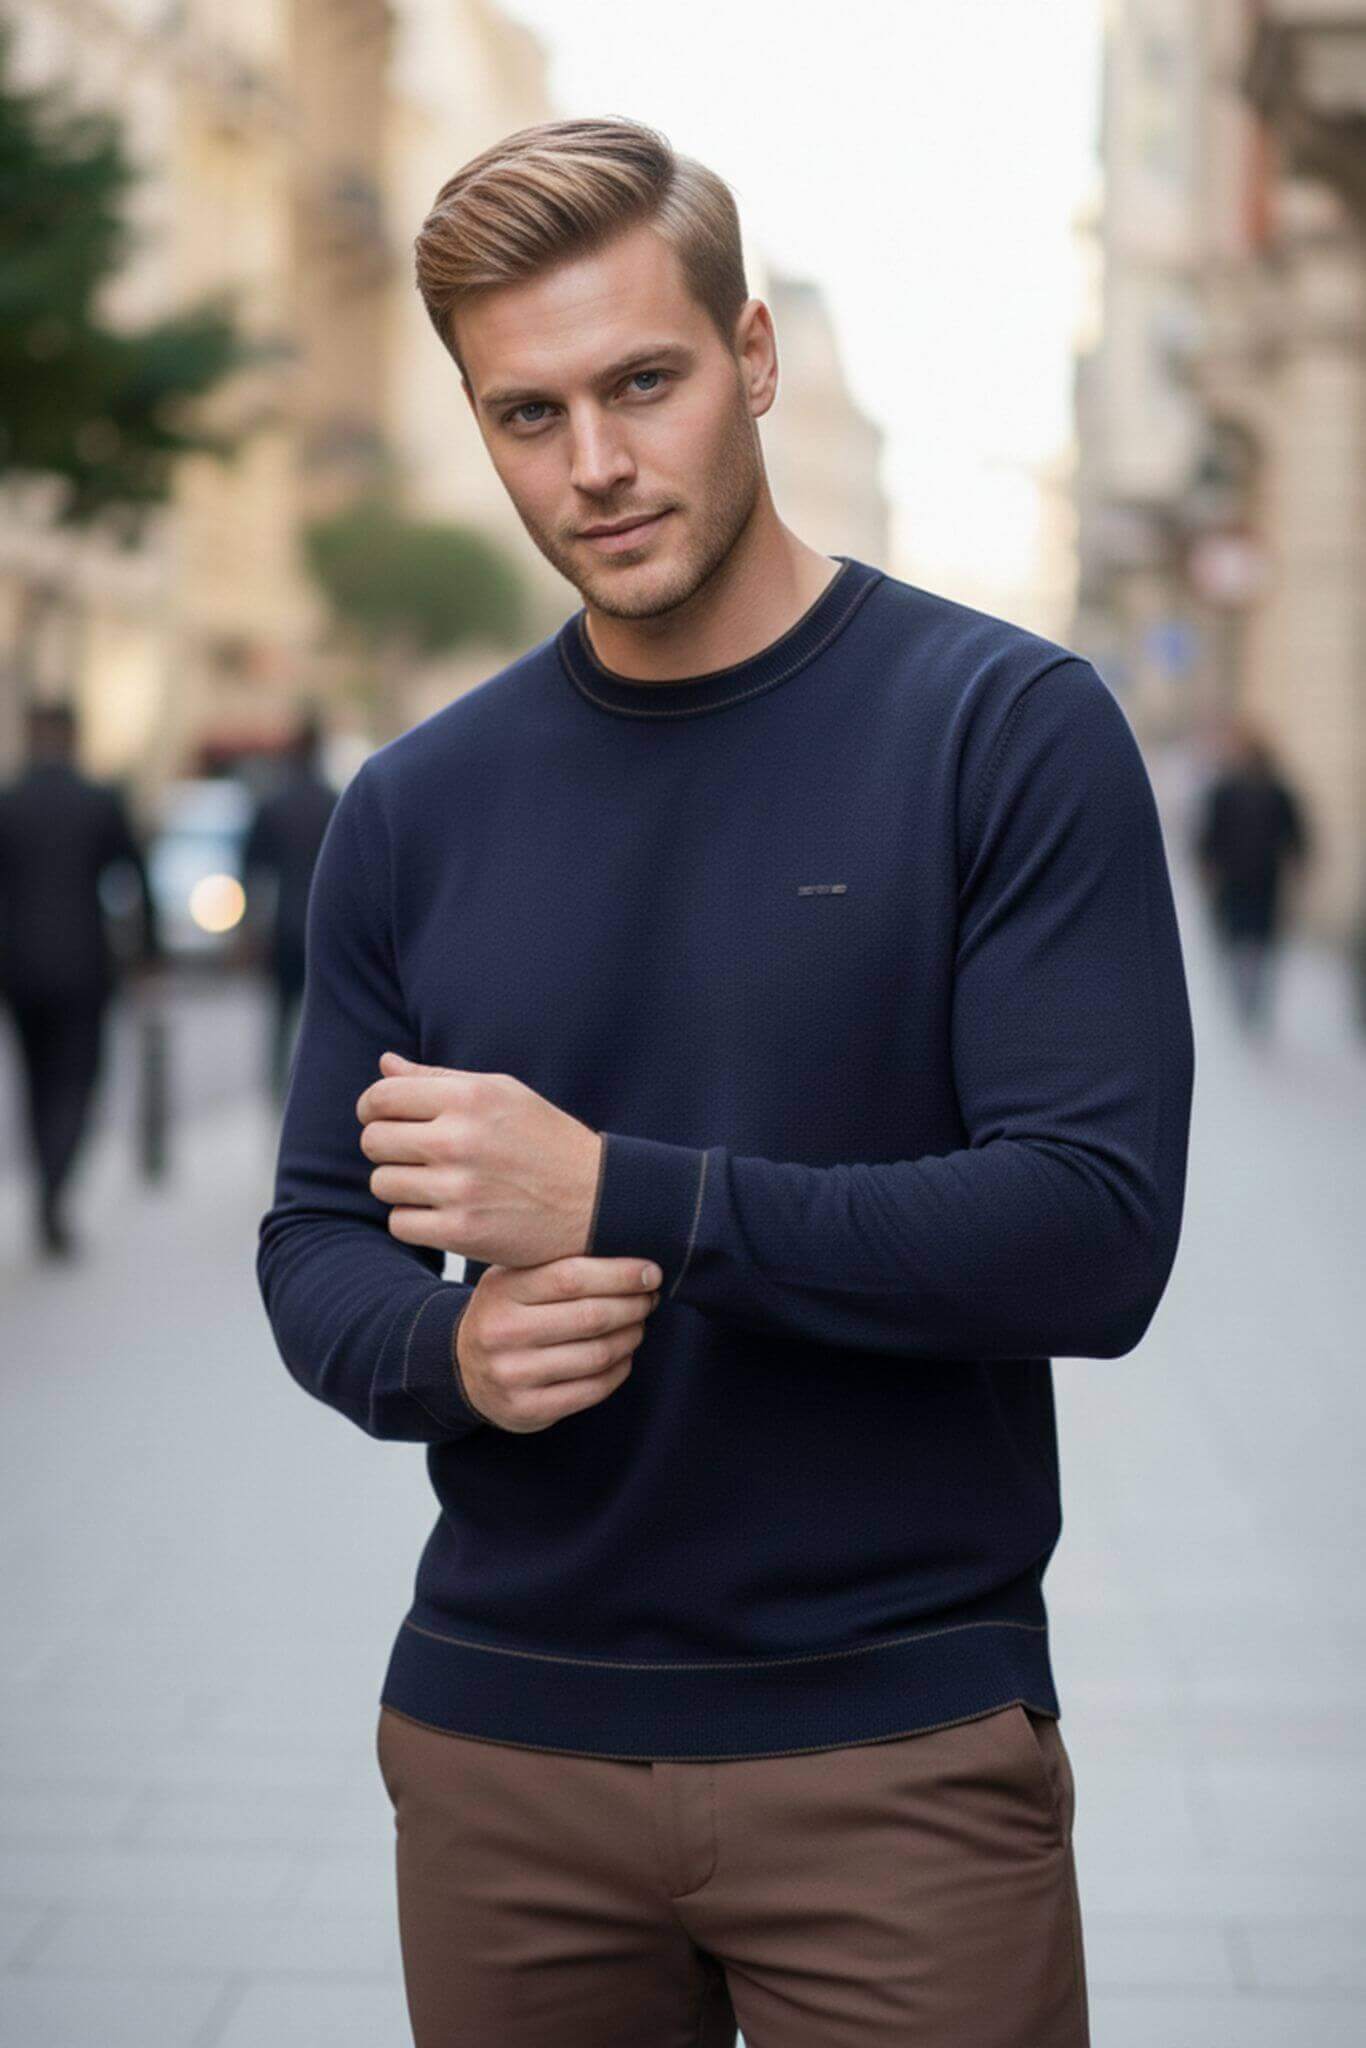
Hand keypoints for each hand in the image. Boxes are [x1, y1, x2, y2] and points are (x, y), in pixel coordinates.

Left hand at [356, 1052, 603, 1266]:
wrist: (596, 1199)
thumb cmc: (545, 1139)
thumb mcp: (502, 1093)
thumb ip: (438, 1079)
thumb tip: (384, 1064)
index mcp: (469, 1097)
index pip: (381, 1097)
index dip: (373, 1108)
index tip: (385, 1118)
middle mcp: (460, 1140)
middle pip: (374, 1141)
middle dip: (386, 1146)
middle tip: (414, 1153)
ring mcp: (460, 1189)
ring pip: (382, 1183)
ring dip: (400, 1184)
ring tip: (433, 1182)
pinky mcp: (462, 1232)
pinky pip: (399, 1223)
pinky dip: (413, 1219)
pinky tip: (441, 1210)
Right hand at [455, 1257, 662, 1432]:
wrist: (462, 1368)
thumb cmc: (504, 1312)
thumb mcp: (513, 1278)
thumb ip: (556, 1264)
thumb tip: (627, 1256)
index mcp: (502, 1291)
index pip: (572, 1277)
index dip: (620, 1274)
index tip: (650, 1272)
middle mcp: (503, 1333)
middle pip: (591, 1317)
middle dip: (633, 1306)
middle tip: (649, 1298)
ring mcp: (513, 1375)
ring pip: (597, 1355)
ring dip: (630, 1337)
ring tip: (639, 1324)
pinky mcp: (528, 1409)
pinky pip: (592, 1390)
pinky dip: (619, 1370)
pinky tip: (624, 1355)